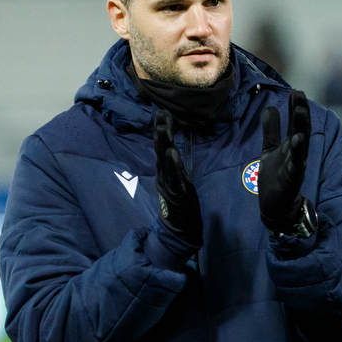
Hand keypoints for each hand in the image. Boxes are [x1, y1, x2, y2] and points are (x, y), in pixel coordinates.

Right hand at [153, 111, 203, 246]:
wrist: (181, 229)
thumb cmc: (181, 204)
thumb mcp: (179, 180)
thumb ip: (173, 166)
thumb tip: (170, 150)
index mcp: (165, 171)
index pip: (162, 146)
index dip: (161, 129)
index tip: (162, 112)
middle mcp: (164, 175)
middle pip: (160, 149)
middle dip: (160, 130)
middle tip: (160, 112)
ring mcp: (169, 184)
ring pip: (165, 160)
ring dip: (164, 143)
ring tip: (163, 127)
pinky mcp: (176, 193)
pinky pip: (174, 177)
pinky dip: (172, 165)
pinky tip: (171, 153)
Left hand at [259, 90, 315, 235]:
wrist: (275, 207)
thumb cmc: (275, 178)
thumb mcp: (270, 149)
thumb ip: (272, 130)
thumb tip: (270, 107)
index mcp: (291, 145)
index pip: (294, 123)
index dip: (294, 107)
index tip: (295, 90)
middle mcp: (296, 153)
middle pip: (300, 128)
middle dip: (300, 111)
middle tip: (299, 93)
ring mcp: (296, 165)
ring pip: (301, 143)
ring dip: (301, 126)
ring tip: (300, 110)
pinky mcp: (293, 178)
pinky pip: (297, 162)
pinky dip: (298, 151)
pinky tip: (297, 139)